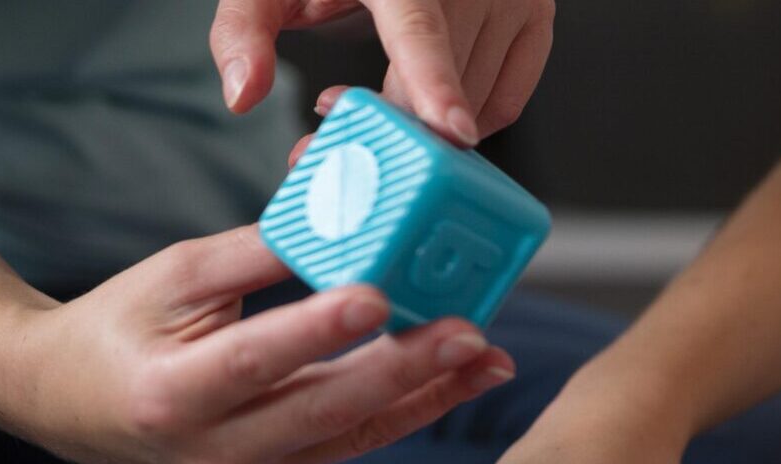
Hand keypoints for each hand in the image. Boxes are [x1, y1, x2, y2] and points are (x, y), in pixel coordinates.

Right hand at [7, 226, 514, 463]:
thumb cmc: (119, 327)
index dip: (317, 330)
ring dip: (430, 396)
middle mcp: (216, 448)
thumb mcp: (171, 276)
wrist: (69, 407)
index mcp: (172, 392)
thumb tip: (337, 213)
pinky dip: (413, 409)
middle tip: (471, 333)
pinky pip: (356, 441)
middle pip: (323, 409)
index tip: (376, 295)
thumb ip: (252, 254)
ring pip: (354, 433)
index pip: (255, 359)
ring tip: (490, 358)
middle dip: (406, 372)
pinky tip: (464, 378)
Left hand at [212, 0, 556, 145]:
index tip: (449, 132)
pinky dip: (469, 117)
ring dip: (425, 124)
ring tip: (375, 96)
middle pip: (442, 81)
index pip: (422, 30)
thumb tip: (243, 93)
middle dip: (390, 124)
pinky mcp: (537, 15)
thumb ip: (244, 30)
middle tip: (332, 131)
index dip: (434, 84)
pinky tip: (422, 96)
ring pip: (476, 100)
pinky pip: (507, 100)